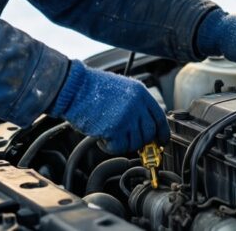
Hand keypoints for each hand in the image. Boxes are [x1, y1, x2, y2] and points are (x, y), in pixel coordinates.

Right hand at [50, 60, 169, 153]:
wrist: (73, 87)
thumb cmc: (91, 88)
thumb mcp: (121, 89)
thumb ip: (135, 104)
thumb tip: (143, 126)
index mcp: (140, 92)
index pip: (159, 117)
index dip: (162, 132)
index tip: (160, 141)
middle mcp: (137, 104)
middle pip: (149, 133)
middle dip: (141, 142)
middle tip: (129, 142)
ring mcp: (126, 117)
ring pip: (135, 143)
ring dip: (123, 144)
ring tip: (110, 136)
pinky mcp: (114, 129)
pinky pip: (119, 147)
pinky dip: (110, 147)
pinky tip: (102, 138)